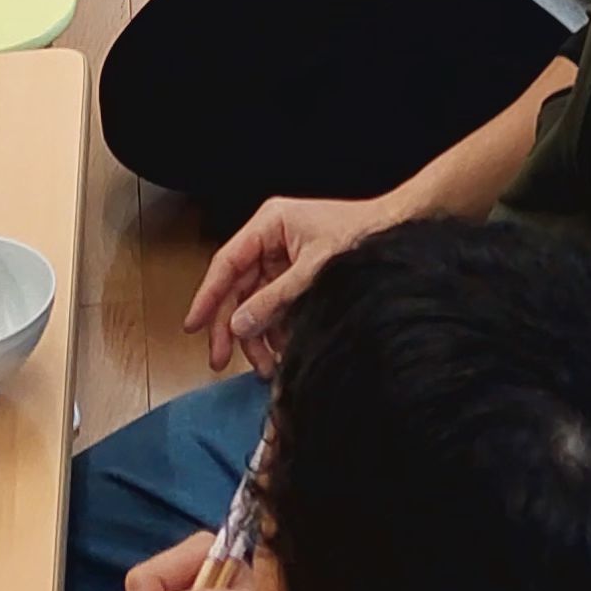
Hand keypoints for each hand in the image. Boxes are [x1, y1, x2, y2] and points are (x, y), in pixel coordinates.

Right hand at [185, 192, 389, 373]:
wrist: (398, 230)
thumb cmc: (360, 236)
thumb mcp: (313, 270)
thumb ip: (274, 299)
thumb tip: (237, 325)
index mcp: (270, 224)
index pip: (227, 262)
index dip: (207, 296)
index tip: (192, 325)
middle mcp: (271, 240)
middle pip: (237, 288)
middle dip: (230, 326)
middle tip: (219, 360)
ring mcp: (283, 259)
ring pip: (255, 303)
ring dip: (257, 336)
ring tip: (264, 366)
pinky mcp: (297, 278)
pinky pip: (275, 308)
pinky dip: (276, 331)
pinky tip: (281, 352)